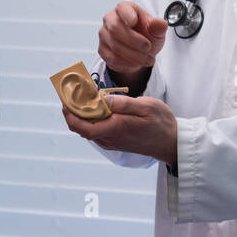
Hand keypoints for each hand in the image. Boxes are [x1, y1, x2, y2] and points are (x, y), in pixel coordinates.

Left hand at [62, 92, 177, 166]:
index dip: (69, 113)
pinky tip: (96, 107)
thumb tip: (102, 98)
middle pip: (80, 128)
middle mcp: (109, 138)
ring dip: (81, 115)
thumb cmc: (161, 123)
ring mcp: (111, 141)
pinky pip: (96, 130)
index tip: (65, 99)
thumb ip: (123, 103)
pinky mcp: (115, 141)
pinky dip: (90, 119)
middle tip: (71, 94)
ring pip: (87, 129)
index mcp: (114, 128)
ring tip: (82, 97)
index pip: (82, 126)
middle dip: (72, 111)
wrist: (171, 142)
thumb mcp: (145, 107)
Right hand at [98, 1, 168, 77]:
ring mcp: (104, 34)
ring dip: (134, 56)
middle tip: (148, 48)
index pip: (122, 8)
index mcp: (125, 8)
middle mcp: (111, 19)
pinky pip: (112, 58)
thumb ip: (158, 27)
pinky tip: (137, 63)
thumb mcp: (156, 31)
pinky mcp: (102, 49)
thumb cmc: (147, 35)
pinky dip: (127, 63)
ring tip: (148, 59)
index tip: (133, 22)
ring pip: (115, 46)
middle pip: (115, 29)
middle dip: (134, 41)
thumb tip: (160, 23)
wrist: (140, 51)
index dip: (126, 14)